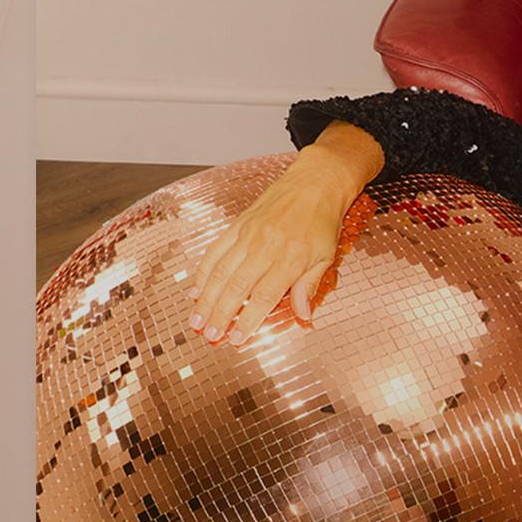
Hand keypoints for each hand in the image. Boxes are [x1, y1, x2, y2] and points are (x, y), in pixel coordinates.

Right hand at [180, 126, 375, 341]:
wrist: (315, 182)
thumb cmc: (322, 221)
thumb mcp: (325, 257)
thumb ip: (309, 287)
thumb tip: (303, 315)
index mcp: (290, 259)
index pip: (264, 297)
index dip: (248, 321)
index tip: (237, 339)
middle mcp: (266, 247)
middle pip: (237, 287)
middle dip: (220, 315)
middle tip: (208, 335)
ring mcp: (248, 235)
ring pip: (221, 272)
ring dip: (206, 299)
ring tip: (195, 320)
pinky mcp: (238, 225)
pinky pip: (216, 251)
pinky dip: (203, 272)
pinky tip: (196, 290)